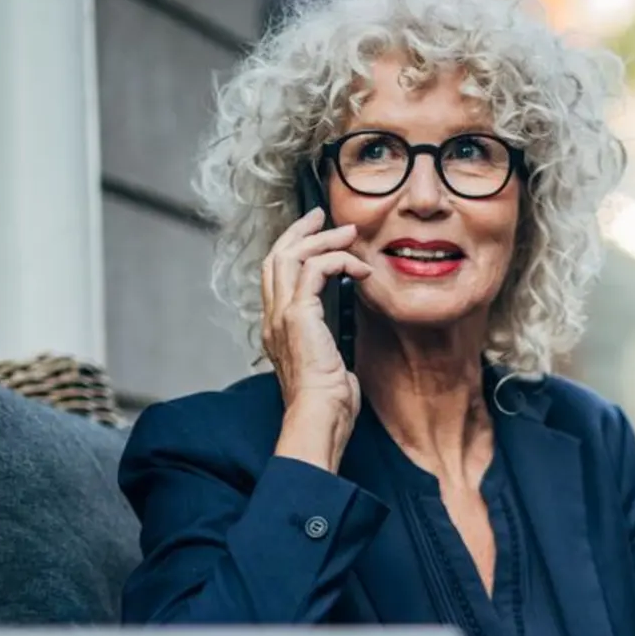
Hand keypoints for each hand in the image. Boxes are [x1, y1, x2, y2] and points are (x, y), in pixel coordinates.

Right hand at [261, 207, 371, 468]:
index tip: (318, 236)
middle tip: (325, 217)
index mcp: (278, 328)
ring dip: (322, 239)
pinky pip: (314, 269)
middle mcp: (273, 317)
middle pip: (276, 256)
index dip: (295, 249)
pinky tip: (360, 268)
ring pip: (291, 256)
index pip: (277, 276)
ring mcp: (282, 315)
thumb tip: (342, 344)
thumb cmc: (328, 404)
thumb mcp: (330, 368)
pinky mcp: (299, 315)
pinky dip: (338, 261)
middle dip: (302, 231)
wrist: (319, 418)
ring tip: (349, 234)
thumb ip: (330, 348)